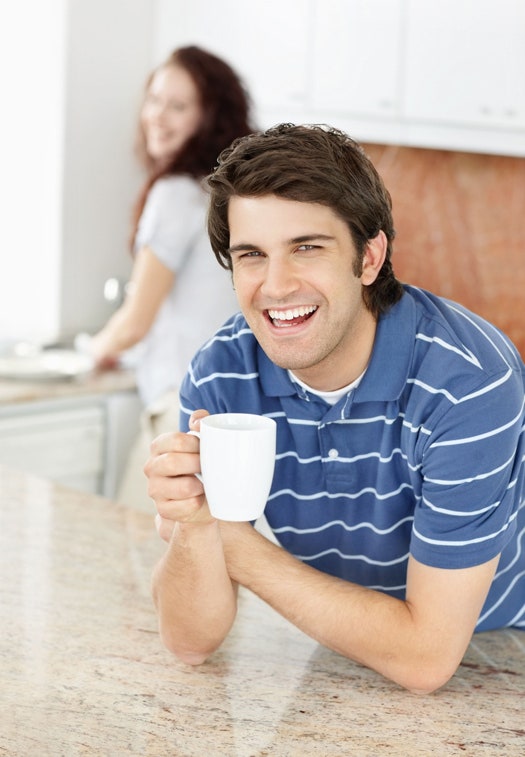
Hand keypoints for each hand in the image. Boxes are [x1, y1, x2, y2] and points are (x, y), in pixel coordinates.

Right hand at [144, 410, 214, 540]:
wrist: (201, 496)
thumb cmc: (200, 463)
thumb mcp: (201, 440)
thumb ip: (201, 422)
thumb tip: (198, 422)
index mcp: (159, 446)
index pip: (176, 440)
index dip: (196, 444)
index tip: (206, 449)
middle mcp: (151, 467)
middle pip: (174, 462)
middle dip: (198, 464)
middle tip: (208, 467)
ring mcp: (155, 489)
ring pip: (184, 487)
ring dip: (201, 485)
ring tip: (205, 483)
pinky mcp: (164, 510)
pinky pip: (188, 506)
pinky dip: (199, 502)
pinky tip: (200, 498)